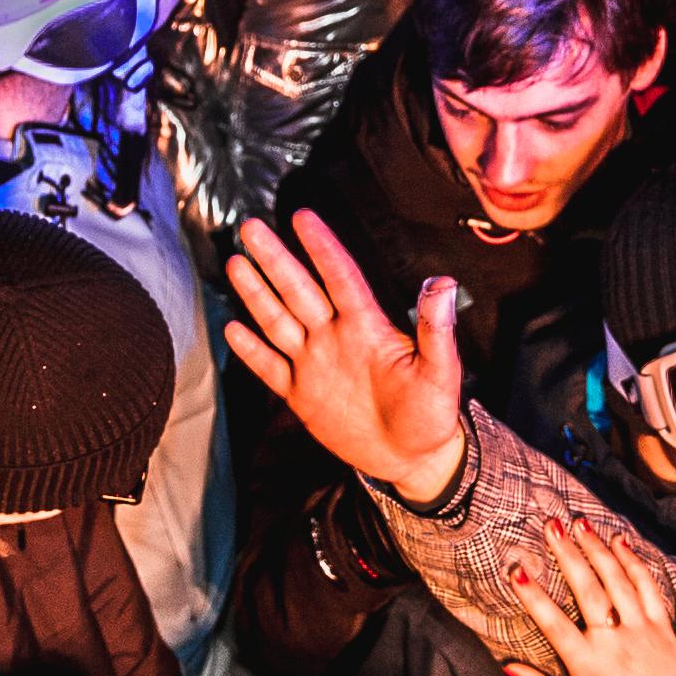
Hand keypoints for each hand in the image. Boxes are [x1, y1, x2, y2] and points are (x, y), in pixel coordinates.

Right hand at [220, 213, 473, 504]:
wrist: (412, 457)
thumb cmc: (431, 413)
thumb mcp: (440, 372)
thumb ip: (436, 329)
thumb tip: (443, 283)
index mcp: (368, 327)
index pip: (340, 277)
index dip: (322, 248)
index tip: (303, 218)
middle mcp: (335, 337)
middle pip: (299, 290)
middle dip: (275, 260)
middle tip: (251, 227)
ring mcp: (315, 364)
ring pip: (278, 322)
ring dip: (257, 294)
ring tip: (236, 262)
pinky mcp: (301, 395)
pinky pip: (271, 368)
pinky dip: (251, 351)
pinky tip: (233, 328)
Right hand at [499, 521, 675, 675]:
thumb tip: (510, 669)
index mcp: (587, 663)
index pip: (553, 623)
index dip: (533, 596)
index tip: (517, 570)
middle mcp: (612, 639)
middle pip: (587, 589)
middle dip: (567, 554)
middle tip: (551, 526)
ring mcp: (639, 628)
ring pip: (616, 580)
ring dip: (597, 549)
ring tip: (580, 524)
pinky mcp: (662, 625)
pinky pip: (647, 586)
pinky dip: (634, 561)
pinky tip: (621, 542)